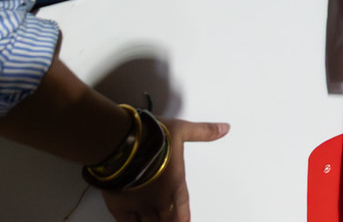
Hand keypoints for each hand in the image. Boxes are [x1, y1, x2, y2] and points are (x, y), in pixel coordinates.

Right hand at [100, 118, 228, 221]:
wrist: (119, 142)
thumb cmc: (150, 137)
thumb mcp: (182, 130)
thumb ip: (203, 132)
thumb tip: (224, 129)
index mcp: (175, 184)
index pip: (183, 212)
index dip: (183, 219)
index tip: (183, 221)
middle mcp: (158, 199)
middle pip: (166, 221)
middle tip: (168, 219)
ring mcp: (138, 204)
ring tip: (154, 221)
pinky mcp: (118, 206)